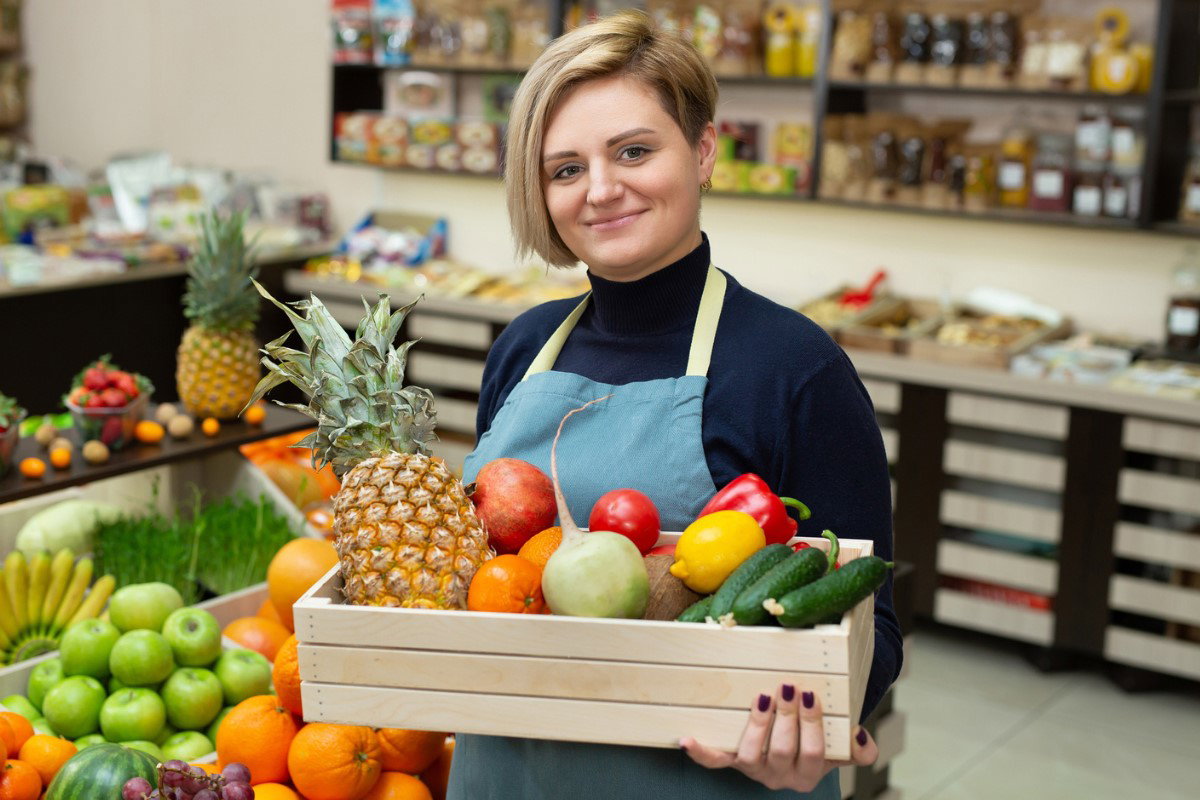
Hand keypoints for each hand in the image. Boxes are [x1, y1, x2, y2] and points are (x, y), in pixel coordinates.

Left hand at [680, 684, 877, 792]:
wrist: (795, 748)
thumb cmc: (819, 739)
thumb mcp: (842, 746)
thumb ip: (858, 746)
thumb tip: (859, 736)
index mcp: (810, 773)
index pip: (814, 754)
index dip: (812, 726)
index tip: (810, 695)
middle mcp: (781, 777)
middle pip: (783, 752)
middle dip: (786, 718)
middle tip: (787, 688)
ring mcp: (754, 769)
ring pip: (752, 756)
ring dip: (757, 726)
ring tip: (763, 699)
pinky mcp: (733, 761)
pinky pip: (715, 761)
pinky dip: (701, 752)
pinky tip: (687, 739)